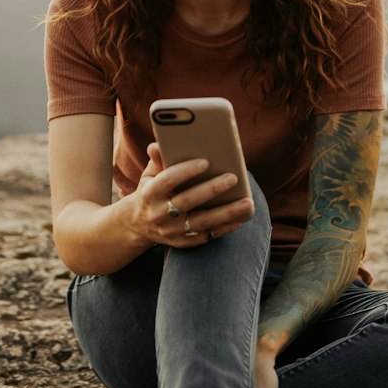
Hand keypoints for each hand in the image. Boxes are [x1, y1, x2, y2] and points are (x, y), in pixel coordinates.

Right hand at [126, 143, 253, 249]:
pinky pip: (206, 236)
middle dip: (211, 189)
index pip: (167, 180)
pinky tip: (241, 218)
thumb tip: (156, 145)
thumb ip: (158, 161)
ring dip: (226, 213)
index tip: (206, 162)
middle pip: (187, 201)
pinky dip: (224, 228)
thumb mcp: (150, 176)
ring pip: (201, 222)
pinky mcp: (182, 243)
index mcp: (150, 193)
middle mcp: (159, 214)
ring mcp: (171, 231)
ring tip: (248, 203)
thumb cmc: (151, 191)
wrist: (138, 224)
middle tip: (233, 178)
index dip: (186, 171)